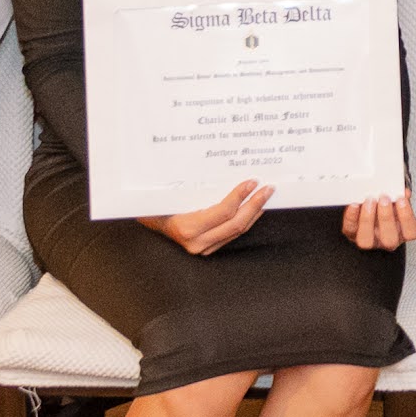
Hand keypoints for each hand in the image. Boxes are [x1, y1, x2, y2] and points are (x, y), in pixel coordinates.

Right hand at [153, 180, 272, 256]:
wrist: (148, 220)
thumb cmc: (156, 204)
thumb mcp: (170, 193)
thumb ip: (193, 187)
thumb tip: (220, 168)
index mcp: (187, 228)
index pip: (224, 212)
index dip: (240, 196)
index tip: (252, 182)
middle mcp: (196, 242)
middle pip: (236, 224)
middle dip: (255, 205)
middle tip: (267, 189)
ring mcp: (203, 248)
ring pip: (237, 231)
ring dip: (254, 213)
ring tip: (264, 197)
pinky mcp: (208, 248)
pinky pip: (232, 234)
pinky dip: (245, 220)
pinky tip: (253, 209)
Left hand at [340, 191, 415, 251]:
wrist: (371, 209)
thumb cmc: (387, 206)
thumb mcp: (397, 200)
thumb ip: (401, 197)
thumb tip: (403, 190)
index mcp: (402, 232)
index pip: (410, 232)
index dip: (406, 216)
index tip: (401, 199)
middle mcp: (386, 239)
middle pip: (389, 239)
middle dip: (386, 217)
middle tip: (384, 198)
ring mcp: (369, 240)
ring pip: (366, 241)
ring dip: (368, 219)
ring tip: (369, 201)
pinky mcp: (352, 234)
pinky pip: (350, 229)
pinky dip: (351, 216)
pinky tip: (354, 205)